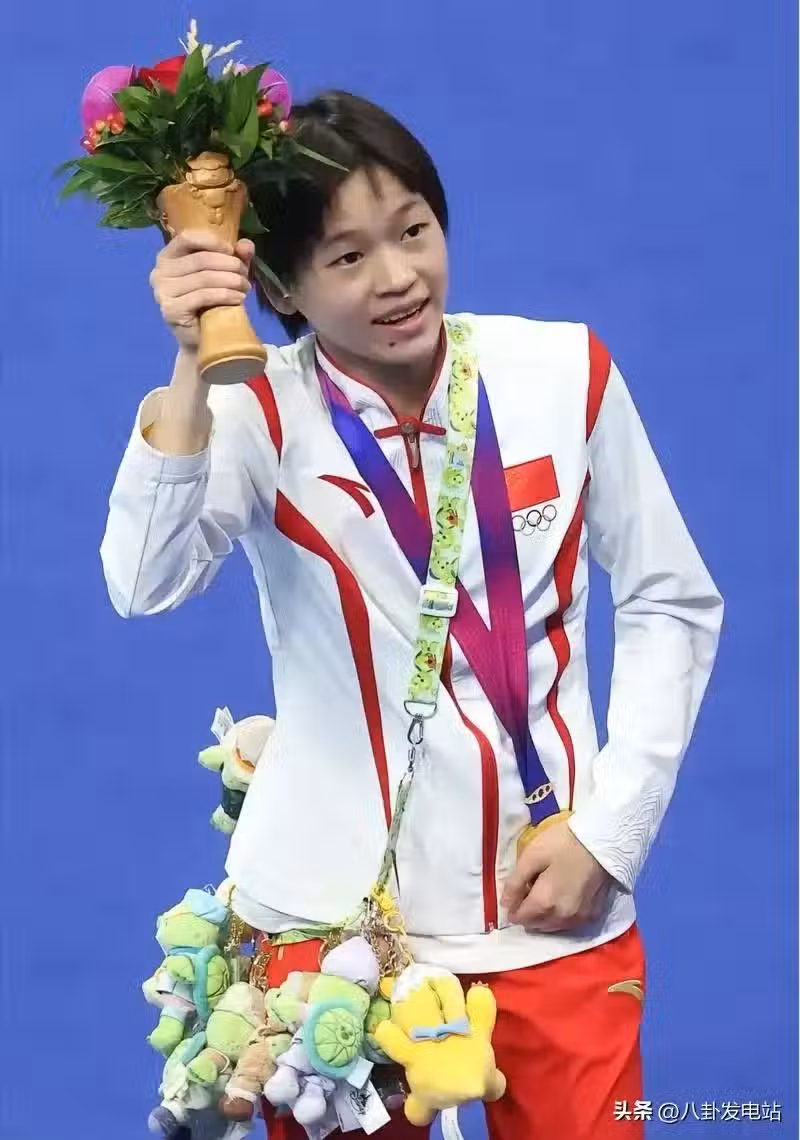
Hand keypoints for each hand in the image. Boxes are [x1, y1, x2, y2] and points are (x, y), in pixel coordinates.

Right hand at [150, 230, 254, 349]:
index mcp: (167, 256)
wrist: (201, 338)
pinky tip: (239, 299)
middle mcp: (160, 271)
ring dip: (231, 281)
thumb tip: (247, 245)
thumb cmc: (210, 302)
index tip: (233, 252)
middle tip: (245, 277)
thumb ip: (235, 256)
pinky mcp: (170, 310)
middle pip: (201, 259)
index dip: (213, 242)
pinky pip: (202, 296)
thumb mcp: (224, 273)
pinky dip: (225, 295)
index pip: (187, 238)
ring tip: (245, 288)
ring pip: (204, 278)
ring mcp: (162, 291)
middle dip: (230, 265)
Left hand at [500, 821, 612, 931]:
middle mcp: (562, 917)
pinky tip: (562, 897)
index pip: (520, 919)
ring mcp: (579, 918)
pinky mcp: (593, 914)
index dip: (513, 907)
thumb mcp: (532, 855)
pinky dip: (560, 915)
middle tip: (530, 889)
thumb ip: (515, 882)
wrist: (602, 840)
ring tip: (545, 892)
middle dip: (528, 912)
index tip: (516, 891)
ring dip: (544, 916)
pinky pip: (569, 923)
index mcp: (544, 903)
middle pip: (535, 925)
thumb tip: (505, 904)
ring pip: (552, 926)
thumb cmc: (563, 843)